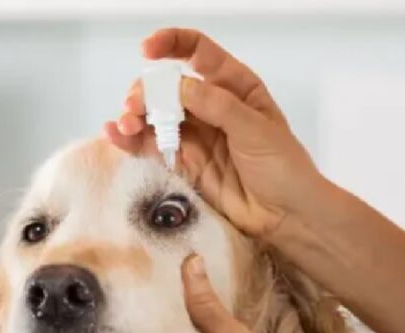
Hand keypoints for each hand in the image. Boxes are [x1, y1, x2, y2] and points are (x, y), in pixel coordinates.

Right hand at [105, 28, 330, 238]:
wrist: (288, 216)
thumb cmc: (284, 168)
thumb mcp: (256, 129)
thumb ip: (217, 105)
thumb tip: (177, 86)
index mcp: (235, 87)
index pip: (198, 52)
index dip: (171, 44)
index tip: (147, 50)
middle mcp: (212, 106)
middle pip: (167, 86)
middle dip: (147, 91)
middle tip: (136, 108)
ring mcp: (197, 136)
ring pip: (155, 116)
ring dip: (136, 116)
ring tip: (127, 126)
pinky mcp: (186, 164)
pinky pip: (153, 147)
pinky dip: (132, 141)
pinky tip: (116, 136)